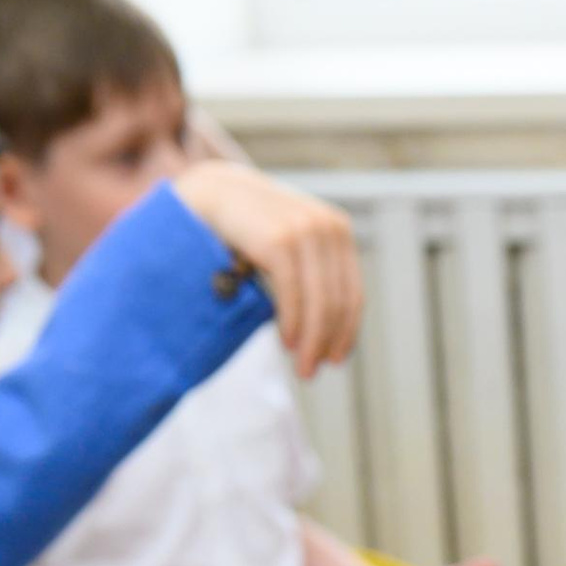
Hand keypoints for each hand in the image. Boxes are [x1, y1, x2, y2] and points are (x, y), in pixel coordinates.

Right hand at [170, 159, 362, 375]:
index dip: (346, 333)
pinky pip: (294, 294)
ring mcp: (305, 231)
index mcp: (337, 231)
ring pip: (320, 303)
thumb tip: (329, 335)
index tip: (335, 361)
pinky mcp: (280, 239)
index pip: (352, 294)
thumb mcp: (290, 248)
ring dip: (310, 340)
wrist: (213, 193)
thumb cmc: (252, 229)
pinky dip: (292, 323)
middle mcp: (327, 228)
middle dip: (325, 342)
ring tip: (300, 365)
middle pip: (337, 303)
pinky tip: (286, 341)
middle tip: (310, 371)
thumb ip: (312, 277)